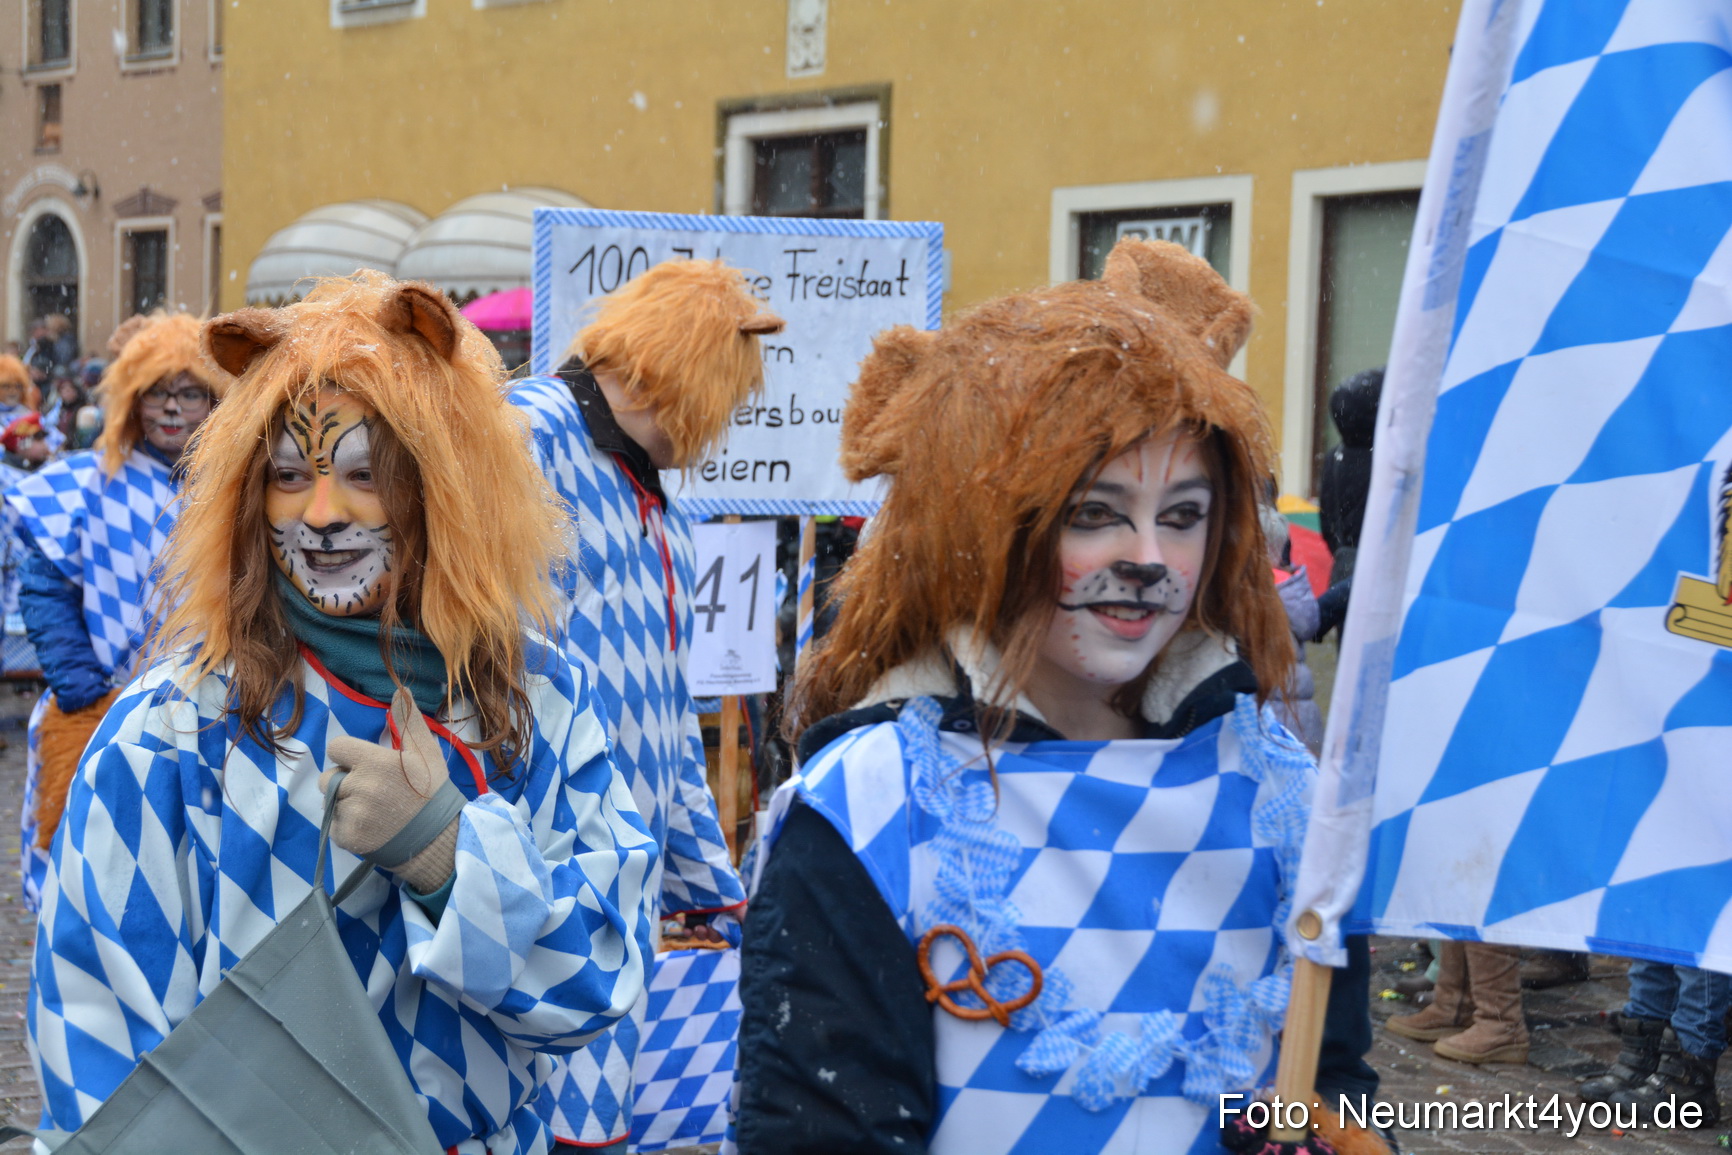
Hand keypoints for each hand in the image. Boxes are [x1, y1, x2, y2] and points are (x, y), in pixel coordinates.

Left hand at [321, 687, 459, 893]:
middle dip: (345, 782)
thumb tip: (399, 689)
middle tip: (373, 792)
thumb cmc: (432, 792)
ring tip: (373, 811)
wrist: (439, 839)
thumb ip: (408, 721)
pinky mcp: (348, 837)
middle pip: (329, 777)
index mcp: (375, 763)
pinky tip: (371, 827)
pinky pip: (333, 826)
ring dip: (346, 805)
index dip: (348, 755)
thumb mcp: (426, 753)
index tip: (364, 765)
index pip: (336, 748)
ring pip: (331, 803)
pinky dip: (347, 828)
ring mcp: (352, 814)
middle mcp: (360, 787)